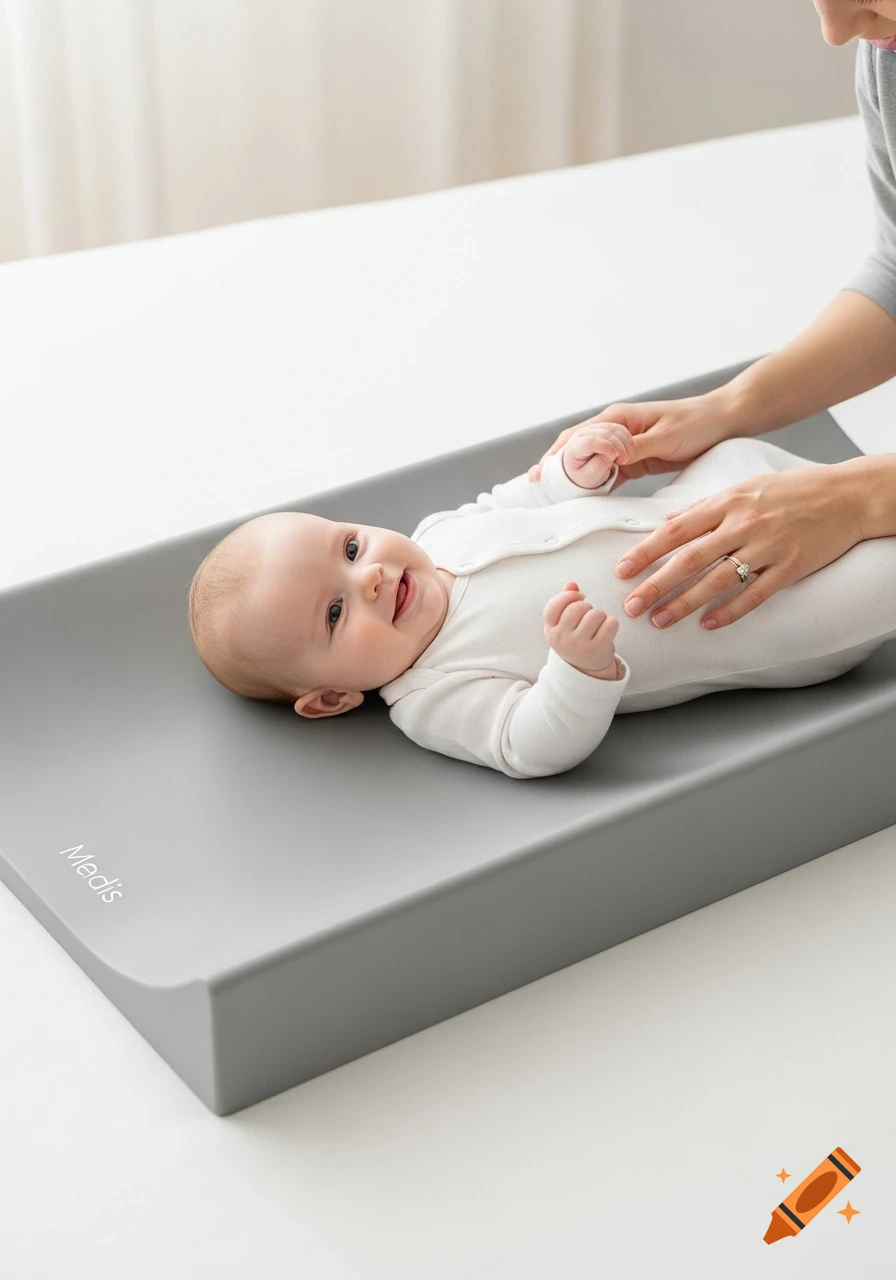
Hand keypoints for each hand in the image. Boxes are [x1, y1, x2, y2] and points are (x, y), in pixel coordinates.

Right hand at [528, 393, 734, 490]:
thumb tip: (607, 458)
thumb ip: (635, 448)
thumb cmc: (696, 424)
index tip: (539, 475)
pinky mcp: (635, 458)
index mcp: (618, 418)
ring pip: (590, 462)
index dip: (555, 456)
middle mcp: (616, 429)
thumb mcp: (665, 437)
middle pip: (576, 448)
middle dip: (556, 467)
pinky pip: (608, 472)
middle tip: (538, 490)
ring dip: (574, 478)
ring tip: (554, 499)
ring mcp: (624, 444)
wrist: (723, 421)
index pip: (577, 437)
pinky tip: (585, 500)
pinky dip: (595, 484)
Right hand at [544, 580, 619, 678]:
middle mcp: (562, 638)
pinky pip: (610, 623)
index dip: (568, 596)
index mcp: (550, 629)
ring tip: (597, 624)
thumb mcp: (563, 623)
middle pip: (578, 607)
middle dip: (587, 606)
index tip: (578, 597)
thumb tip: (571, 584)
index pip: (554, 605)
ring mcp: (579, 645)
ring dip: (600, 615)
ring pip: (596, 614)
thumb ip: (565, 601)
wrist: (585, 669)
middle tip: (588, 615)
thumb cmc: (574, 639)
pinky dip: (612, 623)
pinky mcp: (597, 649)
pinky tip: (607, 630)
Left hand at [615, 463, 865, 630]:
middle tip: (630, 605)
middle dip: (656, 584)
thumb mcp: (745, 487)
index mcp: (728, 501)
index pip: (676, 529)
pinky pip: (754, 594)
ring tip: (660, 621)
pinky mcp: (790, 567)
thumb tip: (670, 521)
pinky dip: (730, 611)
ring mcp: (767, 547)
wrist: (848, 495)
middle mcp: (744, 524)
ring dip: (685, 603)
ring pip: (717, 580)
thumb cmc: (794, 489)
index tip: (622, 569)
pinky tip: (709, 624)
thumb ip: (707, 507)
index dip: (646, 551)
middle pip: (689, 558)